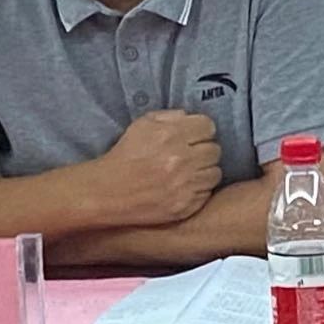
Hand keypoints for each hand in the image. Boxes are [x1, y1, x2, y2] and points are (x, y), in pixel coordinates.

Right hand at [97, 110, 221, 225]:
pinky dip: (198, 190)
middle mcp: (181, 160)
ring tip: (189, 172)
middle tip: (191, 155)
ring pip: (215, 173)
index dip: (201, 130)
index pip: (208, 126)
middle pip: (215, 150)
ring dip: (204, 171)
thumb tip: (190, 118)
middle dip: (204, 150)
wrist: (108, 192)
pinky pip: (207, 193)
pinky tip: (184, 187)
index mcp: (171, 135)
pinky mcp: (185, 206)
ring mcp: (185, 185)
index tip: (194, 136)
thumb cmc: (125, 155)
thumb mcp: (142, 125)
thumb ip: (170, 116)